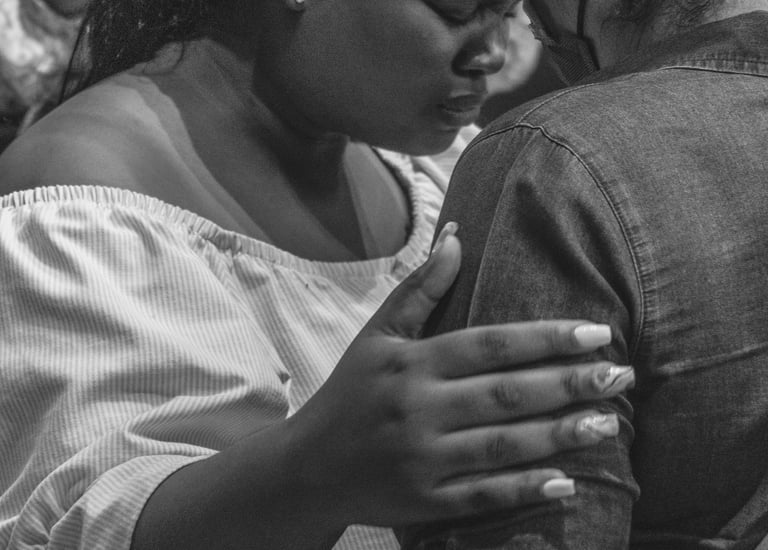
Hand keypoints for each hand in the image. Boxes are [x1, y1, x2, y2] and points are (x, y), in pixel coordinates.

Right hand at [288, 223, 634, 527]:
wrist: (306, 467)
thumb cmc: (349, 392)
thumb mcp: (376, 334)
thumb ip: (419, 287)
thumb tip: (457, 233)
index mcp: (410, 363)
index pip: (490, 345)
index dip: (547, 337)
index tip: (598, 331)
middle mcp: (417, 409)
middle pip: (506, 394)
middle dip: (569, 384)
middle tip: (622, 375)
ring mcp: (421, 459)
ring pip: (502, 445)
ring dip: (560, 434)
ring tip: (609, 422)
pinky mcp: (423, 501)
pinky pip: (481, 496)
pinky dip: (524, 489)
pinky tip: (567, 482)